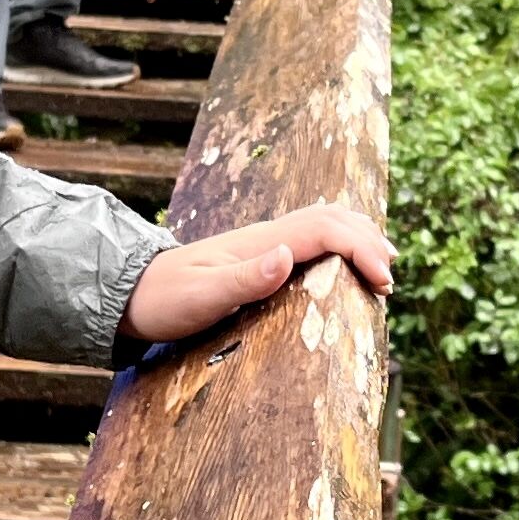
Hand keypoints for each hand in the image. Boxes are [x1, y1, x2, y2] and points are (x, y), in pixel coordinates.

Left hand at [122, 203, 396, 346]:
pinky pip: (310, 241)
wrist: (129, 293)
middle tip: (389, 279)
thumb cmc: (163, 301)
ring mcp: (263, 244)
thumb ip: (244, 279)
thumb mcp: (200, 298)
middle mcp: (266, 236)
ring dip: (357, 239)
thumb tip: (286, 256)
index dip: (361, 248)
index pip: (326, 229)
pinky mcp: (259, 257)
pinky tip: (344, 268)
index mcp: (260, 242)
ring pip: (323, 224)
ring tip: (380, 268)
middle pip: (332, 218)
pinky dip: (338, 246)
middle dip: (368, 240)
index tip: (383, 282)